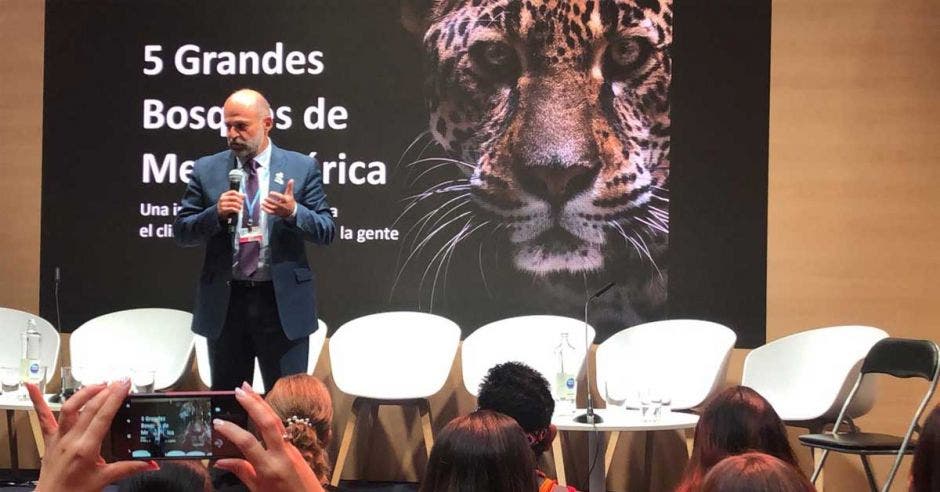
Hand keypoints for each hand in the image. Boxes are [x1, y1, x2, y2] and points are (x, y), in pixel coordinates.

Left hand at [28, 381, 156, 491]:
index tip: (124, 385)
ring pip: (69, 407)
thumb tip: (149, 464)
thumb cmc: (74, 491)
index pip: (102, 416)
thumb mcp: (105, 479)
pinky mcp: (50, 438)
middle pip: (89, 408)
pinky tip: (32, 387)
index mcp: (86, 449)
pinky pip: (43, 417)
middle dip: (106, 391)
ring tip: (97, 384)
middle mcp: (71, 439)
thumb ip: (129, 468)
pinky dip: (37, 401)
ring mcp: (59, 437)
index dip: (114, 397)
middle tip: (119, 382)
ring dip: (84, 392)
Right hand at [213, 382, 322, 491]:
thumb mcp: (258, 490)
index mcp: (269, 468)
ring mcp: (291, 449)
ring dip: (262, 402)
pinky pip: (281, 426)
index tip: (218, 422)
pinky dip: (270, 414)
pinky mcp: (295, 447)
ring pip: (276, 420)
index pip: (247, 443)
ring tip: (249, 388)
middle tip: (239, 390)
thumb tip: (220, 462)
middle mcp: (282, 454)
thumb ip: (241, 472)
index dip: (231, 431)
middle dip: (253, 403)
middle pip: (267, 422)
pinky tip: (262, 406)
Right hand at [217, 190, 244, 218]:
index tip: (242, 197)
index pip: (233, 192)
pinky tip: (238, 211)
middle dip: (240, 201)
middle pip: (235, 198)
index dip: (239, 194)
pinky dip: (237, 210)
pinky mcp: (223, 209)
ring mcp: (222, 204)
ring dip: (239, 206)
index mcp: (224, 195)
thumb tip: (245, 195)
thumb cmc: (226, 206)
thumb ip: (236, 197)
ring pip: (234, 204)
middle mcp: (222, 198)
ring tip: (240, 208)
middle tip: (242, 204)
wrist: (219, 213)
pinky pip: (232, 208)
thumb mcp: (230, 200)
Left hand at [262, 179, 296, 217]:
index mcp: (286, 200)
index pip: (281, 197)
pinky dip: (266, 210)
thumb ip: (289, 187)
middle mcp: (283, 206)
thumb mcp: (290, 194)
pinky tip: (262, 207)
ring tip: (262, 202)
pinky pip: (270, 212)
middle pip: (276, 204)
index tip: (270, 192)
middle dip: (270, 201)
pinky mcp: (276, 213)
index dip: (276, 195)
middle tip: (265, 198)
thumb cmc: (290, 201)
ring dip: (267, 206)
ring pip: (272, 208)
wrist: (292, 211)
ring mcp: (279, 210)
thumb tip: (291, 180)